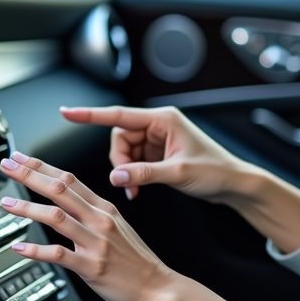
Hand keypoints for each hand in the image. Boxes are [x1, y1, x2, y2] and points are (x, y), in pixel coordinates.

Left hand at [0, 151, 174, 300]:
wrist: (157, 288)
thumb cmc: (136, 262)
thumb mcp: (118, 228)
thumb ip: (92, 216)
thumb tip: (65, 209)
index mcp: (105, 209)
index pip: (69, 179)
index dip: (42, 167)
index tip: (21, 159)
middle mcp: (100, 221)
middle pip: (61, 190)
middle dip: (30, 176)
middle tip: (8, 166)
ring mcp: (96, 242)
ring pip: (57, 217)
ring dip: (28, 208)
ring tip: (7, 203)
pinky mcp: (92, 266)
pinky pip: (59, 254)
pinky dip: (36, 250)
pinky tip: (20, 247)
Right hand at [60, 105, 252, 201]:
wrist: (233, 183)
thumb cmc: (215, 171)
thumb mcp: (178, 173)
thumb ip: (145, 174)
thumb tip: (117, 176)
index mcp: (163, 120)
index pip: (118, 115)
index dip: (90, 115)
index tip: (66, 112)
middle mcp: (159, 126)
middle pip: (120, 138)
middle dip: (120, 161)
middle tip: (130, 182)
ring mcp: (158, 139)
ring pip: (125, 151)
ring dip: (126, 171)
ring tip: (137, 188)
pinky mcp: (159, 153)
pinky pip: (134, 160)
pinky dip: (133, 175)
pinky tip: (139, 188)